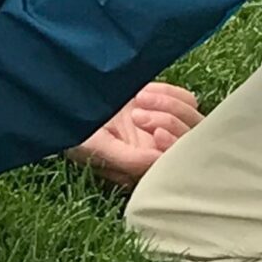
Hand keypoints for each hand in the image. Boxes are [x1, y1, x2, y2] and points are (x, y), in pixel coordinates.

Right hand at [70, 81, 201, 188]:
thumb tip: (164, 161)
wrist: (67, 98)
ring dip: (168, 106)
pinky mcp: (167, 104)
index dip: (175, 148)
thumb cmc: (76, 132)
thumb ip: (132, 161)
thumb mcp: (97, 149)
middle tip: (137, 115)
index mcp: (149, 170)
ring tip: (138, 99)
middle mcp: (163, 150)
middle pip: (194, 140)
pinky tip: (143, 91)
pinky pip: (188, 99)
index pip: (181, 163)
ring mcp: (168, 126)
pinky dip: (170, 93)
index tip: (154, 132)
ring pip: (195, 119)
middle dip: (169, 123)